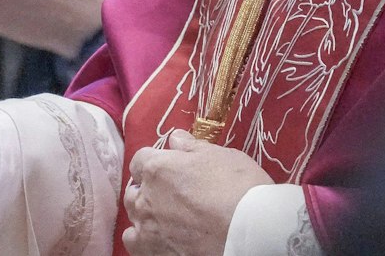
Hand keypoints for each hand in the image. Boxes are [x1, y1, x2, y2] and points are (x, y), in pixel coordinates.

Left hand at [120, 131, 268, 255]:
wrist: (250, 231)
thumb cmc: (238, 187)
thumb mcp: (220, 156)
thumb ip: (192, 147)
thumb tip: (175, 139)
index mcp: (157, 168)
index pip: (141, 160)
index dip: (155, 162)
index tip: (167, 167)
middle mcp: (146, 197)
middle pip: (135, 190)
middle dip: (148, 189)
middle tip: (171, 194)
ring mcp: (148, 228)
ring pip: (134, 216)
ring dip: (145, 214)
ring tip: (165, 218)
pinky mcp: (153, 252)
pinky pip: (134, 242)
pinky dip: (142, 239)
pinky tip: (159, 238)